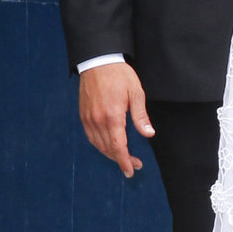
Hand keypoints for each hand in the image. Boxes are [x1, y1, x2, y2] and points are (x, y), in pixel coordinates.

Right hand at [78, 62, 154, 177]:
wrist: (98, 61)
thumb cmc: (119, 75)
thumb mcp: (136, 92)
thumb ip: (140, 116)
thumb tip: (149, 134)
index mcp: (112, 116)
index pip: (117, 146)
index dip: (124, 161)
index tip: (131, 170)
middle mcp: (97, 120)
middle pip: (108, 148)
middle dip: (121, 159)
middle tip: (135, 164)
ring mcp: (88, 118)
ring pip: (98, 144)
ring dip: (110, 154)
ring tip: (123, 157)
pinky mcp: (83, 115)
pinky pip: (91, 136)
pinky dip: (100, 145)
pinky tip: (109, 145)